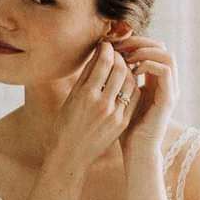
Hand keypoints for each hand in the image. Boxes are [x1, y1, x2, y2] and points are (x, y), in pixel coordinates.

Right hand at [49, 40, 138, 168]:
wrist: (70, 155)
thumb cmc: (65, 125)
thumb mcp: (71, 98)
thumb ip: (86, 76)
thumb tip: (98, 55)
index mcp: (85, 95)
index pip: (104, 62)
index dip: (107, 49)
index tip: (106, 45)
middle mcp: (102, 104)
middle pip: (120, 69)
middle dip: (120, 56)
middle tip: (117, 52)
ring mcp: (115, 114)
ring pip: (130, 82)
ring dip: (129, 70)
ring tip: (123, 66)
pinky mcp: (122, 123)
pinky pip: (134, 97)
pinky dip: (132, 85)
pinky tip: (127, 82)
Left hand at [113, 33, 177, 153]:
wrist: (135, 150)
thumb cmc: (122, 127)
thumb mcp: (118, 97)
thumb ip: (117, 79)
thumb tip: (103, 58)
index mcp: (154, 81)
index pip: (151, 49)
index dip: (134, 42)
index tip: (114, 43)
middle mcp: (165, 83)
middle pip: (161, 47)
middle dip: (140, 42)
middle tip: (120, 45)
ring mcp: (170, 90)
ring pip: (167, 55)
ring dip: (147, 51)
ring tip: (128, 56)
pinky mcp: (168, 99)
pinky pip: (165, 71)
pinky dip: (150, 64)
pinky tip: (135, 69)